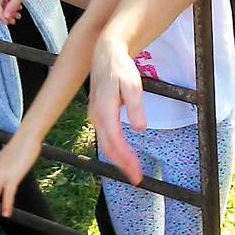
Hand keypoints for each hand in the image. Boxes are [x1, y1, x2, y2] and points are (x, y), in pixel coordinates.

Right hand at [0, 0, 44, 24]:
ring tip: (17, 16)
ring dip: (8, 13)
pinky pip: (3, 5)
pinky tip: (16, 11)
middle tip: (12, 21)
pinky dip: (9, 9)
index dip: (1, 15)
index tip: (7, 21)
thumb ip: (12, 7)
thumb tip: (6, 16)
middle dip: (4, 15)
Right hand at [88, 30, 145, 183]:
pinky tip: (123, 155)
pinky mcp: (97, 115)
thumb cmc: (120, 69)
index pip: (116, 142)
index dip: (126, 160)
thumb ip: (136, 106)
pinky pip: (105, 137)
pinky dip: (114, 149)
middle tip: (137, 178)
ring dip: (118, 159)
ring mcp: (95, 116)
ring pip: (106, 144)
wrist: (105, 55)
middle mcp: (96, 117)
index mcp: (105, 110)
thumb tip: (139, 129)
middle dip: (123, 165)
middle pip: (109, 148)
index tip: (136, 174)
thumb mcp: (133, 84)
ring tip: (132, 170)